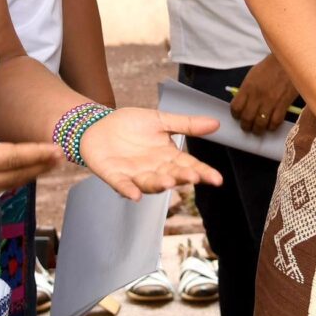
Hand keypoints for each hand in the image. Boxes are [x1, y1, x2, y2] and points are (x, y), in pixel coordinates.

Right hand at [0, 102, 62, 208]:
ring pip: (4, 186)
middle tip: (61, 159)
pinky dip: (5, 186)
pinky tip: (8, 183)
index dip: (37, 154)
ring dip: (26, 177)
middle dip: (39, 166)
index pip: (11, 157)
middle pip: (14, 174)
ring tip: (42, 169)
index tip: (58, 150)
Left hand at [77, 109, 221, 200]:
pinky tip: (135, 195)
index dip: (203, 173)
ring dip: (158, 184)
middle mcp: (154, 169)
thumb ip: (187, 125)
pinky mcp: (114, 175)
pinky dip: (128, 190)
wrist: (99, 124)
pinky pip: (122, 185)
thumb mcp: (161, 120)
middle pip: (171, 176)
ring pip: (149, 182)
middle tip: (193, 177)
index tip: (217, 179)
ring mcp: (134, 174)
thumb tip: (216, 123)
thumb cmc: (131, 125)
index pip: (189, 166)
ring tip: (168, 181)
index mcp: (167, 156)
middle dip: (181, 177)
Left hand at [228, 56, 299, 134]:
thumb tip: (243, 103)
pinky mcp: (283, 104)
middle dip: (246, 126)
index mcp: (247, 87)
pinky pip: (275, 122)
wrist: (289, 60)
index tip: (238, 117)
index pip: (236, 108)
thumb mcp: (253, 75)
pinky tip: (271, 125)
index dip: (235, 115)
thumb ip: (247, 90)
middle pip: (247, 118)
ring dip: (258, 130)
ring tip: (259, 130)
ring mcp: (270, 101)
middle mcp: (257, 96)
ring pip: (260, 124)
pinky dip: (272, 127)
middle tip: (248, 127)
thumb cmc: (270, 66)